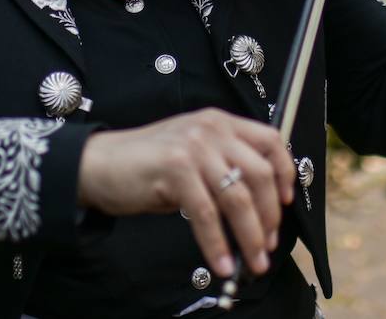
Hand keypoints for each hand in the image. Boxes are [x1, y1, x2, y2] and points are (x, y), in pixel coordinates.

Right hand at [77, 108, 295, 277]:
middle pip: (259, 174)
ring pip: (237, 197)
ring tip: (253, 260)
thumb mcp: (194, 155)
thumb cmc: (147, 164)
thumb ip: (224, 168)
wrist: (98, 164)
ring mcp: (194, 147)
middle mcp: (211, 129)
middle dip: (270, 215)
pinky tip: (222, 262)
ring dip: (250, 235)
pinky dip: (217, 244)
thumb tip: (257, 210)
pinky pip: (206, 215)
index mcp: (220, 122)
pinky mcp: (176, 169)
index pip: (270, 140)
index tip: (286, 202)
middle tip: (269, 243)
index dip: (284, 173)